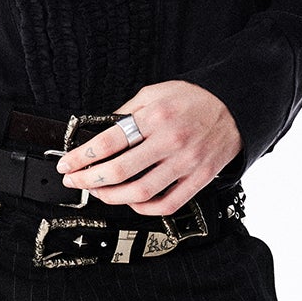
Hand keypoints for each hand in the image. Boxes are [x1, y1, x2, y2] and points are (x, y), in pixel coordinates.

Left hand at [55, 80, 242, 215]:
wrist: (233, 107)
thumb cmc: (194, 99)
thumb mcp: (155, 92)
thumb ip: (127, 110)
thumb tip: (100, 130)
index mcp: (155, 116)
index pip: (109, 142)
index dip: (82, 156)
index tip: (67, 164)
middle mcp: (170, 141)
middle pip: (119, 171)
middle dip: (89, 179)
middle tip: (75, 181)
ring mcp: (185, 163)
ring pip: (140, 192)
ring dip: (112, 197)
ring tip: (98, 192)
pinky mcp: (198, 178)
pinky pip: (167, 203)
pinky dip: (144, 208)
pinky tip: (131, 201)